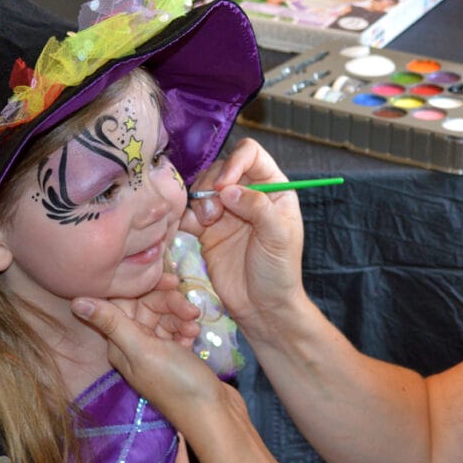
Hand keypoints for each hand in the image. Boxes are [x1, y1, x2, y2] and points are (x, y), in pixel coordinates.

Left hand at [71, 294, 228, 425]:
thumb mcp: (142, 350)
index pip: (124, 301)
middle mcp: (134, 344)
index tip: (168, 281)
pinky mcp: (176, 352)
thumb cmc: (175, 383)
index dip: (143, 288)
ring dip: (182, 316)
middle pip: (147, 306)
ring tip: (195, 327)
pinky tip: (196, 336)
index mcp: (119, 343)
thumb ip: (111, 323)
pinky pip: (178, 328)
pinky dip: (187, 328)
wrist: (211, 413)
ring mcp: (156, 349)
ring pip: (166, 315)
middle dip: (170, 302)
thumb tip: (76, 301)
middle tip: (190, 310)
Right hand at [181, 138, 308, 342]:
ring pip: (202, 187)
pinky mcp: (206, 229)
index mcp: (273, 188)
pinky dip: (183, 215)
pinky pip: (188, 211)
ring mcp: (226, 211)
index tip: (225, 186)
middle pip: (221, 168)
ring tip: (206, 223)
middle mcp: (248, 194)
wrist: (262, 308)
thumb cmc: (279, 272)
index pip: (251, 154)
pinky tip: (188, 228)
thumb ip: (257, 208)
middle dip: (212, 185)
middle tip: (214, 214)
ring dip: (198, 200)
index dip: (234, 162)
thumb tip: (228, 189)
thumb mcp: (278, 238)